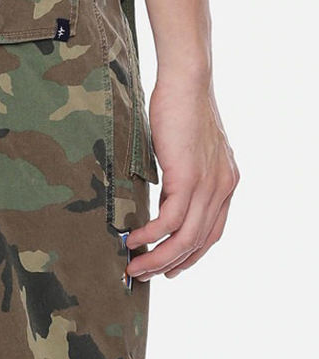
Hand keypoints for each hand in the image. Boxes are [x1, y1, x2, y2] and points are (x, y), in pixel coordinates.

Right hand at [124, 77, 238, 279]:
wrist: (187, 83)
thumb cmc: (180, 109)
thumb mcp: (186, 151)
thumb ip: (182, 177)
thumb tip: (160, 198)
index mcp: (226, 184)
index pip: (211, 234)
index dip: (189, 257)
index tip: (167, 269)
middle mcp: (223, 189)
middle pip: (198, 243)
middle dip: (168, 265)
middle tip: (143, 274)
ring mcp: (209, 186)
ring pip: (184, 239)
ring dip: (157, 258)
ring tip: (133, 266)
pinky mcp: (189, 179)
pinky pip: (169, 221)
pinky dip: (149, 235)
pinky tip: (132, 240)